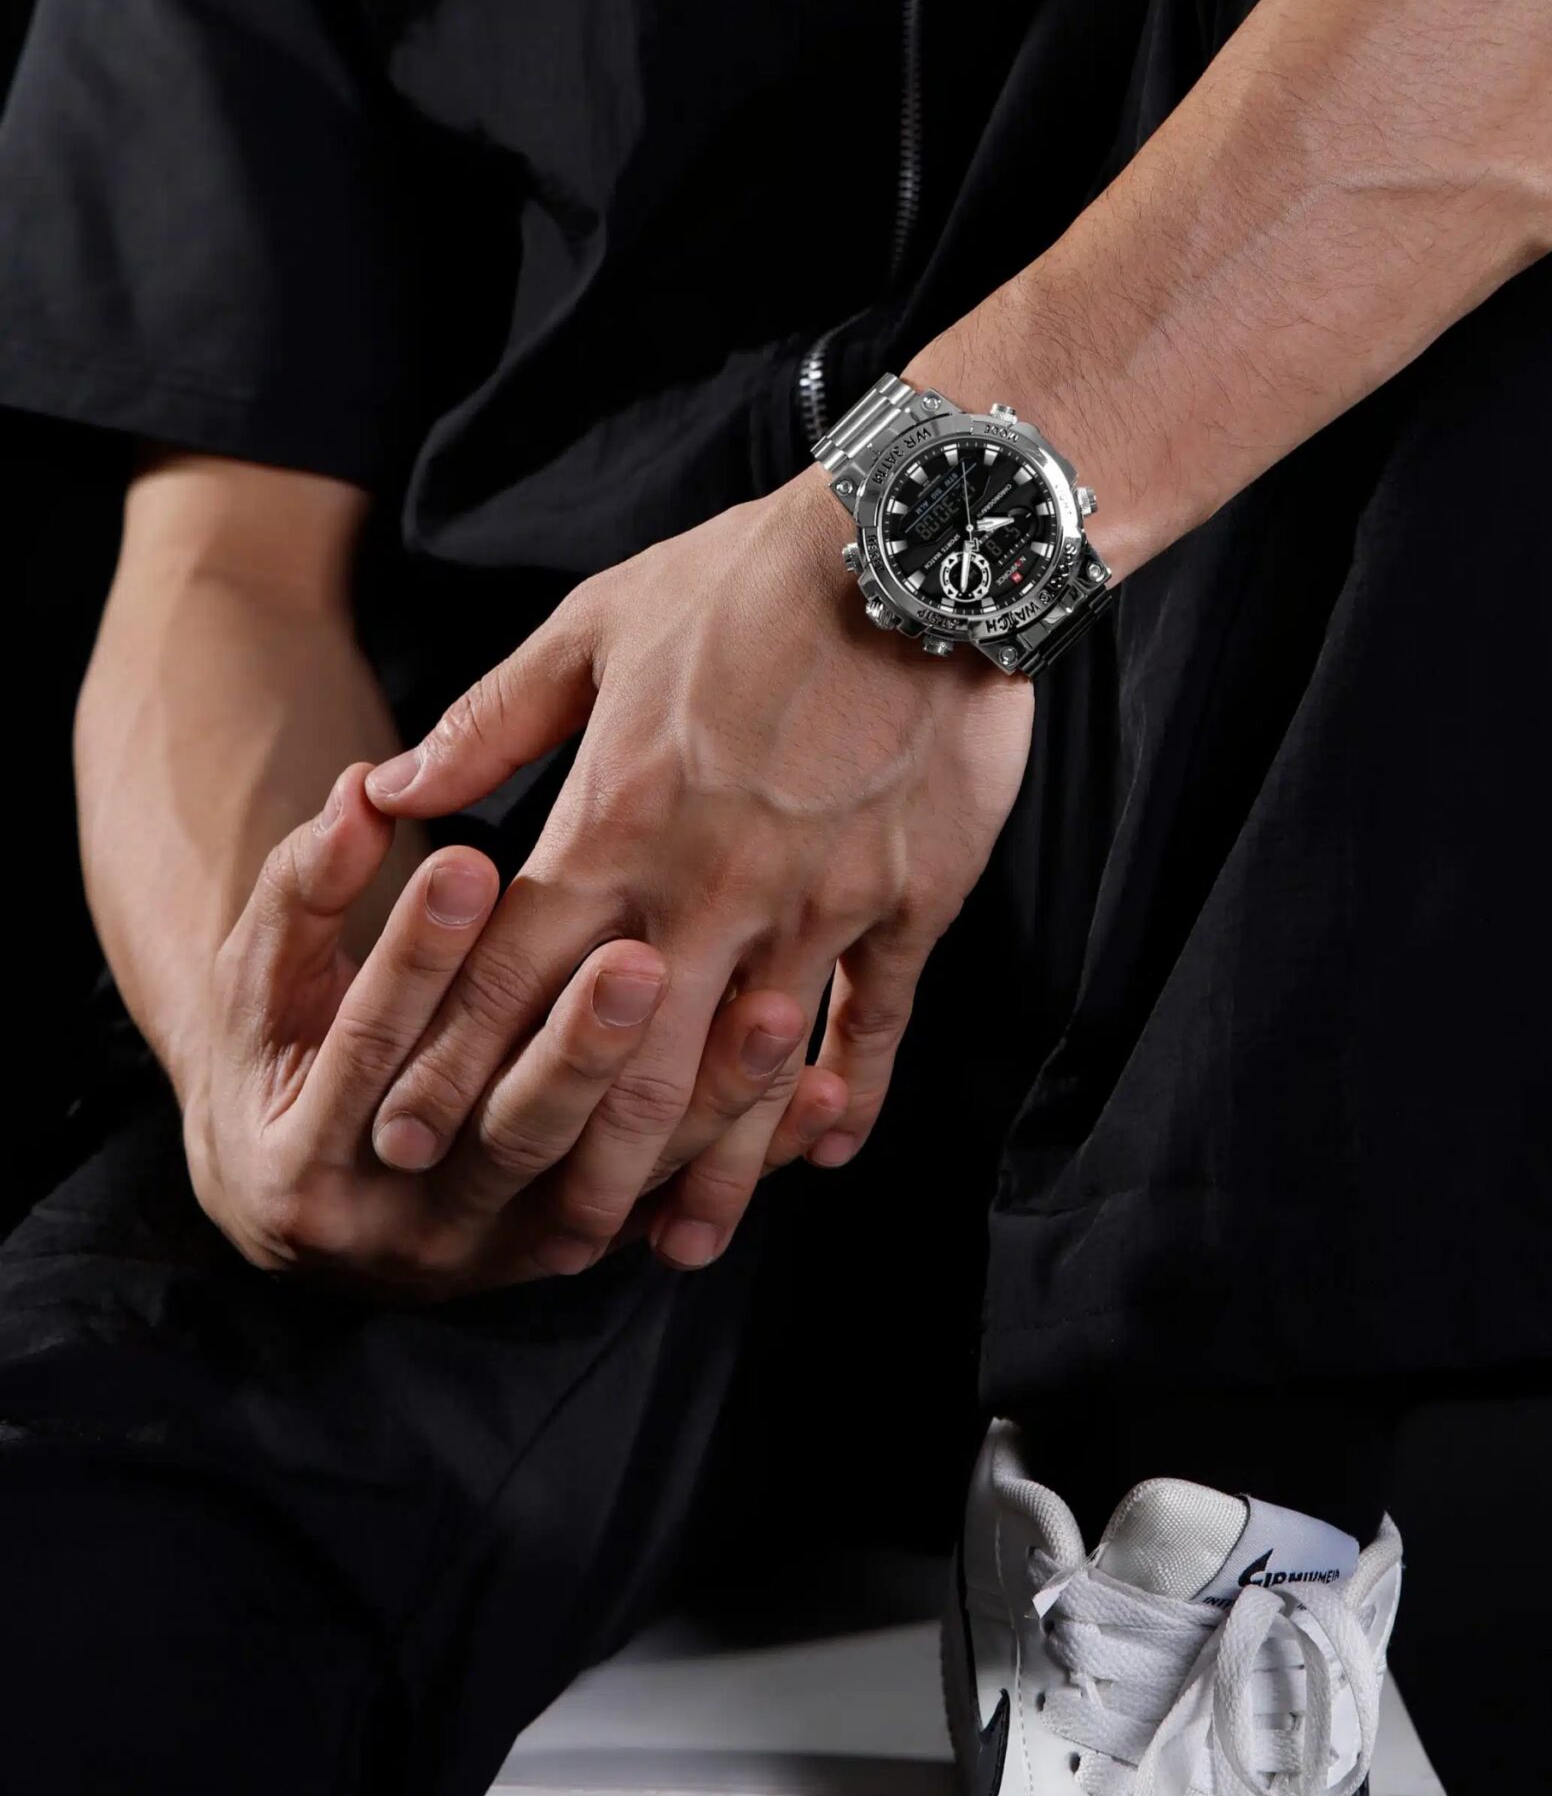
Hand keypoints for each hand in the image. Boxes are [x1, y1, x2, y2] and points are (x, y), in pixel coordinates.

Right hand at [184, 763, 842, 1290]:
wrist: (301, 1188)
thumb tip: (363, 787)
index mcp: (299, 1151)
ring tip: (774, 1013)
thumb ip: (308, 883)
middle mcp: (399, 1225)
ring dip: (699, 1102)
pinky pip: (672, 1207)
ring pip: (609, 1182)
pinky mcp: (570, 1249)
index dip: (416, 955)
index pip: (368, 1044)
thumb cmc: (278, 1043)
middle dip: (579, 1045)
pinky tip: (825, 1094)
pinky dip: (747, 1153)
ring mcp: (494, 1250)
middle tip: (639, 961)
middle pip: (508, 1131)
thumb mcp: (264, 970)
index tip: (471, 863)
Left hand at [361, 473, 1034, 1270]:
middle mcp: (711, 881)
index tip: (404, 1138)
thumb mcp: (598, 624)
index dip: (450, 1063)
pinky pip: (876, 1020)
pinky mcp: (910, 900)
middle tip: (533, 1239)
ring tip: (673, 1248)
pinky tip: (824, 1159)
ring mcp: (818, 900)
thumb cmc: (746, 577)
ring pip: (750, 1070)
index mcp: (619, 816)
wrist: (918, 548)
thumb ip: (492, 720)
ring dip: (710, 1170)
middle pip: (626, 1055)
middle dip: (571, 1158)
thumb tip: (390, 784)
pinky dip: (850, 1095)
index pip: (514, 970)